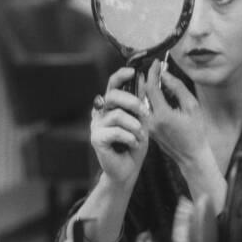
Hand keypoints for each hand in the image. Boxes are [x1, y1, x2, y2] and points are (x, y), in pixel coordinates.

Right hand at [90, 67, 148, 188]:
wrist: (128, 170)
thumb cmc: (135, 144)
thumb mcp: (142, 120)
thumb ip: (140, 102)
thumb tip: (143, 79)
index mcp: (111, 106)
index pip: (112, 85)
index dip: (121, 76)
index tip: (133, 71)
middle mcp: (101, 112)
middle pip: (113, 96)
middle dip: (132, 101)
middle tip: (145, 112)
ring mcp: (96, 125)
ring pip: (117, 115)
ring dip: (134, 126)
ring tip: (141, 136)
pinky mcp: (96, 138)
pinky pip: (116, 131)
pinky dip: (129, 137)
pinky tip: (134, 144)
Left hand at [141, 59, 208, 169]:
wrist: (192, 156)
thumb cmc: (196, 132)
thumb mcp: (192, 106)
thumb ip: (177, 88)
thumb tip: (165, 74)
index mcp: (162, 115)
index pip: (151, 87)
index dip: (153, 72)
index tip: (157, 63)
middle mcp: (151, 121)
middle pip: (141, 93)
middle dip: (146, 77)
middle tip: (153, 67)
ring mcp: (147, 126)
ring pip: (140, 101)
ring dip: (145, 87)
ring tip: (153, 77)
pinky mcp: (147, 129)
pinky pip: (143, 109)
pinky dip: (146, 98)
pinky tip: (154, 92)